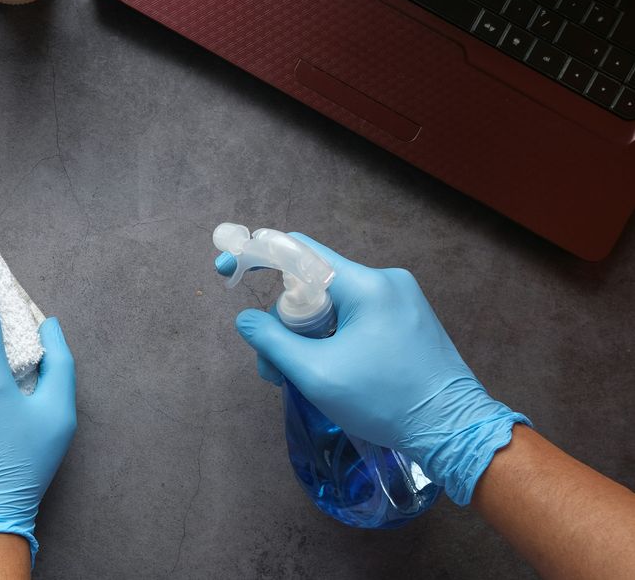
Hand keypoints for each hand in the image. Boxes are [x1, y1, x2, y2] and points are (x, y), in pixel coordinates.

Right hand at [217, 234, 528, 504]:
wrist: (454, 431)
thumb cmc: (385, 403)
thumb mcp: (317, 374)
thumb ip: (272, 341)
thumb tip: (245, 320)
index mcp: (366, 285)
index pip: (299, 251)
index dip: (256, 255)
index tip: (227, 268)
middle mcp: (385, 281)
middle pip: (313, 284)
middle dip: (284, 321)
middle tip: (273, 367)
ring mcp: (401, 299)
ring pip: (333, 304)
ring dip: (308, 335)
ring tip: (300, 378)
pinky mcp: (408, 319)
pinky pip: (355, 316)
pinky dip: (332, 338)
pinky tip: (329, 370)